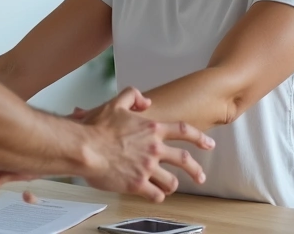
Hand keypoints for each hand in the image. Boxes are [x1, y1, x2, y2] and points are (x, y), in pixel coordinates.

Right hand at [77, 87, 213, 202]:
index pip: (184, 131)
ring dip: (173, 185)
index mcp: (152, 129)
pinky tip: (154, 196)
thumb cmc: (96, 128)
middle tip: (201, 177)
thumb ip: (132, 96)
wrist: (84, 148)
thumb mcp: (115, 103)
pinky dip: (157, 196)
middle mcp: (154, 148)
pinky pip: (156, 195)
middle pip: (184, 160)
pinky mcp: (137, 184)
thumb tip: (145, 101)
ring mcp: (147, 167)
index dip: (199, 138)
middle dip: (196, 170)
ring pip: (172, 181)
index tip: (209, 144)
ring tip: (170, 188)